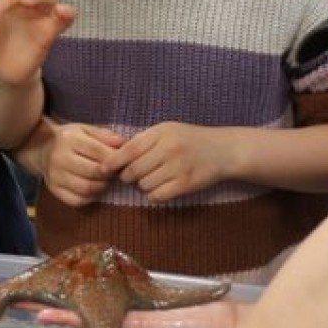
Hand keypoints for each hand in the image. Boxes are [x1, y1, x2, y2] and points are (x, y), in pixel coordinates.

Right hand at [24, 120, 123, 205]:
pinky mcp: (54, 190)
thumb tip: (124, 144)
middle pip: (94, 172)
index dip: (115, 159)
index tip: (122, 161)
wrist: (41, 148)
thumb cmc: (70, 139)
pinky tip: (94, 189)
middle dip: (110, 174)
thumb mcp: (86, 130)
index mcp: (69, 139)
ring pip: (87, 188)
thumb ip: (105, 136)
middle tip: (115, 172)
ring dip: (102, 187)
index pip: (98, 151)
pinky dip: (90, 197)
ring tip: (105, 180)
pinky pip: (77, 200)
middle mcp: (59, 157)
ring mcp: (55, 176)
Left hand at [106, 124, 237, 202]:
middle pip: (133, 171)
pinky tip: (161, 188)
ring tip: (153, 178)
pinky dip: (154, 195)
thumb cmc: (190, 139)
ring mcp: (178, 167)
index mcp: (161, 133)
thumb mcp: (167, 130)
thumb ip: (144, 140)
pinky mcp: (186, 184)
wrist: (223, 150)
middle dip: (128, 176)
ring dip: (143, 186)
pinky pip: (157, 196)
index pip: (129, 150)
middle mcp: (169, 149)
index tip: (104, 169)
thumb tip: (114, 156)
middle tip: (134, 175)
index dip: (113, 162)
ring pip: (144, 186)